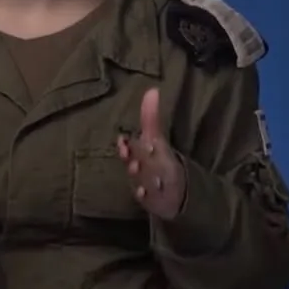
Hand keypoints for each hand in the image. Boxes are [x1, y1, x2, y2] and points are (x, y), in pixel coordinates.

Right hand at [117, 89, 185, 220]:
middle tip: (130, 156)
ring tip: (138, 169)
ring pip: (137, 178)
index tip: (123, 142)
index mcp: (139, 152)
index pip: (129, 146)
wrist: (166, 189)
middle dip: (130, 159)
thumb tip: (153, 90)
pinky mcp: (147, 199)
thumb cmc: (157, 161)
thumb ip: (151, 118)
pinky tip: (143, 193)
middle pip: (132, 162)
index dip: (126, 145)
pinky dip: (143, 195)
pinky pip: (143, 197)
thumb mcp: (156, 139)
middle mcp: (138, 166)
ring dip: (136, 175)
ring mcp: (141, 183)